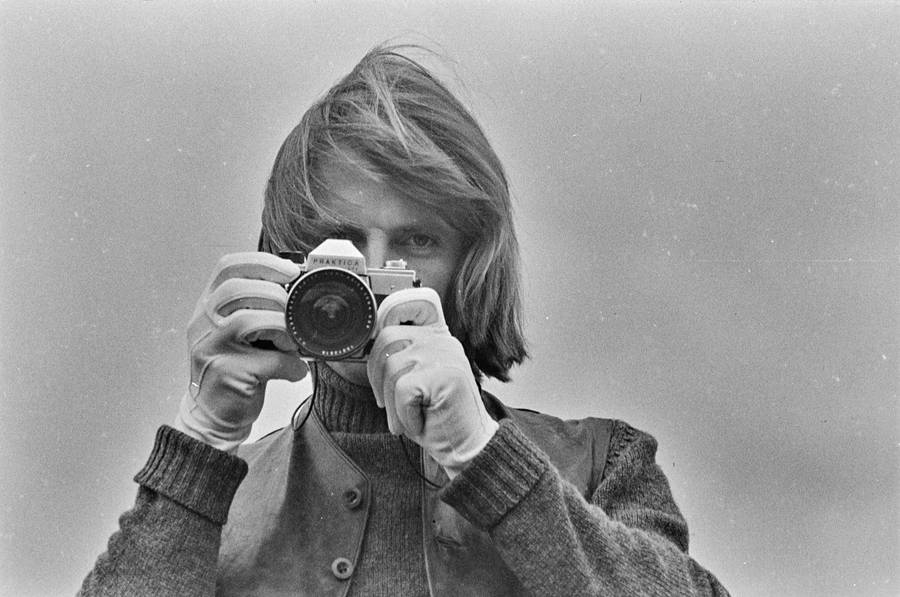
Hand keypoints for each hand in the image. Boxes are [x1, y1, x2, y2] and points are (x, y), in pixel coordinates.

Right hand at [173, 252, 307, 452]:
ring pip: (247, 319)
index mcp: (208, 306)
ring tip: (291, 342)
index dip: (261, 262)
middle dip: (274, 293)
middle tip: (292, 308)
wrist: (214, 416)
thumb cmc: (233, 370)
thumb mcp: (239, 333)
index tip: (290, 269)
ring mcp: (210, 347)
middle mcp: (202, 323)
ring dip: (281, 326)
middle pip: (236, 289)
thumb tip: (300, 293)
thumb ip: (259, 310)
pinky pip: (266, 360)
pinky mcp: (226, 373)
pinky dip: (288, 363)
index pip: (227, 268)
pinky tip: (294, 369)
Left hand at [367, 288, 498, 477]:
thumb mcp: (417, 381)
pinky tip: (420, 423)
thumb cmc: (438, 418)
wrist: (468, 448)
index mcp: (437, 336)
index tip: (381, 353)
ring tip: (407, 419)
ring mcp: (446, 355)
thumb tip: (367, 345)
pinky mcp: (444, 375)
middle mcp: (443, 339)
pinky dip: (403, 414)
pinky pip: (402, 391)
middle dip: (375, 374)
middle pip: (387, 337)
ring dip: (391, 403)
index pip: (407, 305)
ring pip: (391, 367)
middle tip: (383, 402)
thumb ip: (400, 358)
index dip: (385, 319)